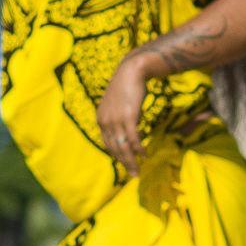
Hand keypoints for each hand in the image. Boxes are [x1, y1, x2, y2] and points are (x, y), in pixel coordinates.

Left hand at [95, 53, 151, 169]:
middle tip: (133, 175)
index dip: (116, 155)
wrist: (132, 71)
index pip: (107, 143)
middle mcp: (105, 121)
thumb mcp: (117, 105)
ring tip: (137, 171)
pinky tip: (144, 154)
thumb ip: (118, 119)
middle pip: (114, 148)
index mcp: (100, 119)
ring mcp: (116, 119)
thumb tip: (127, 133)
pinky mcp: (128, 117)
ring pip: (123, 146)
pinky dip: (139, 148)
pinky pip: (133, 138)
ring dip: (131, 161)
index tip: (125, 163)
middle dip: (124, 163)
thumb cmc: (126, 87)